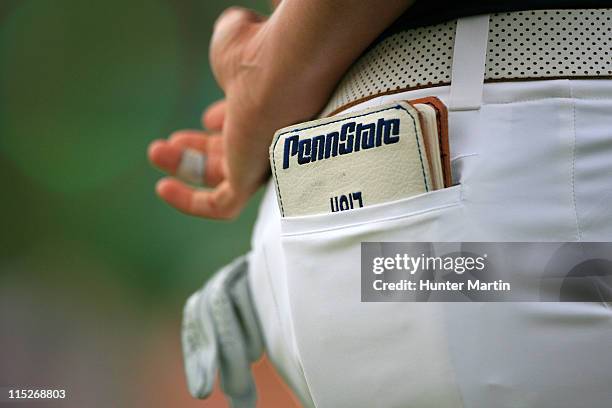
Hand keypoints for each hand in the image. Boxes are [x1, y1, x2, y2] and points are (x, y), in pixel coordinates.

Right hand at [149, 8, 273, 218]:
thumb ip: (229, 43)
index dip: (225, 122)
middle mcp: (269, 139)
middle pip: (235, 153)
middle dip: (202, 148)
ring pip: (225, 178)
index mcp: (270, 108)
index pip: (248, 124)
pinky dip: (189, 201)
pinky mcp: (248, 184)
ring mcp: (260, 164)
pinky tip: (163, 188)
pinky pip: (220, 206)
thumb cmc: (259, 54)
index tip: (208, 117)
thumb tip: (234, 31)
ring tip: (157, 152)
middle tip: (174, 140)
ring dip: (187, 168)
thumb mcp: (232, 44)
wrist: (281, 72)